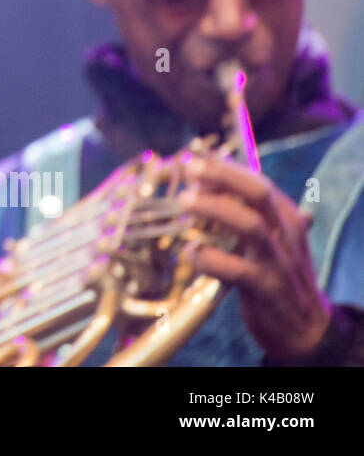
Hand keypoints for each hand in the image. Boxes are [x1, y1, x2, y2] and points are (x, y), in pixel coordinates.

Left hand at [179, 157, 330, 360]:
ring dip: (213, 209)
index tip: (197, 164)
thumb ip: (249, 212)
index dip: (226, 170)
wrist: (305, 327)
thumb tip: (207, 180)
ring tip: (183, 202)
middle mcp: (286, 235)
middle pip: (258, 195)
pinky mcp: (265, 289)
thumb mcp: (273, 239)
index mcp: (287, 219)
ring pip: (249, 226)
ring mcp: (277, 262)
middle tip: (190, 170)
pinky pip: (235, 269)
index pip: (258, 183)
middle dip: (223, 177)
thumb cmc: (278, 274)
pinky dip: (208, 257)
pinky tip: (190, 252)